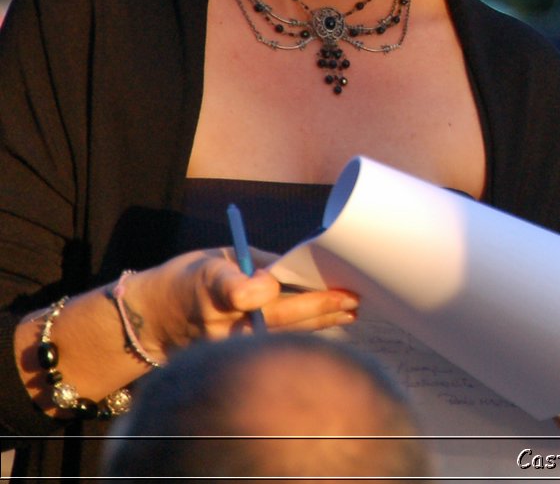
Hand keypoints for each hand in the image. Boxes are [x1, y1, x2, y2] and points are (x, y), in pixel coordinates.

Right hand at [127, 248, 358, 358]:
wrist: (149, 320)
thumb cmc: (190, 278)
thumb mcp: (216, 257)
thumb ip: (256, 264)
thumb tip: (299, 265)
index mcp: (209, 285)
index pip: (241, 291)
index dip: (266, 289)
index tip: (288, 282)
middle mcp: (217, 321)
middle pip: (275, 317)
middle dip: (318, 309)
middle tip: (352, 299)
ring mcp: (222, 346)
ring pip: (280, 335)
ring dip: (318, 325)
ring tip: (349, 312)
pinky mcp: (226, 360)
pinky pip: (271, 345)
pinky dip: (300, 335)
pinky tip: (327, 326)